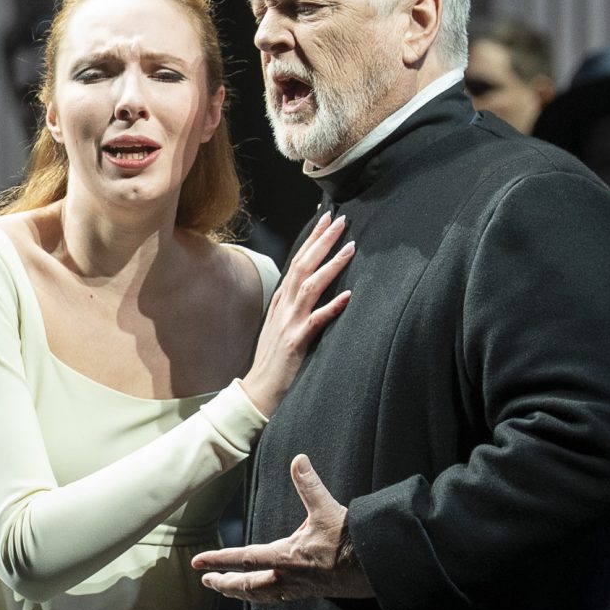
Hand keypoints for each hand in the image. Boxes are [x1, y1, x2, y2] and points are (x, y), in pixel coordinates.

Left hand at [192, 455, 371, 602]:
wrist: (377, 569)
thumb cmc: (352, 540)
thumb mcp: (328, 509)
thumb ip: (310, 485)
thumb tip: (298, 460)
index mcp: (287, 557)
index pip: (243, 559)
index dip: (218, 560)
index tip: (198, 562)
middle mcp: (288, 577)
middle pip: (247, 586)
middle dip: (224, 584)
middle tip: (207, 581)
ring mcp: (299, 589)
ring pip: (261, 596)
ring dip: (241, 593)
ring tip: (228, 590)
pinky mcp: (310, 592)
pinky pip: (278, 598)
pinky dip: (263, 596)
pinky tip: (263, 593)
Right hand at [238, 214, 356, 416]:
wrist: (258, 390)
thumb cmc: (273, 360)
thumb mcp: (279, 326)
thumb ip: (291, 305)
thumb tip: (306, 286)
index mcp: (281, 301)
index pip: (297, 261)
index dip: (312, 239)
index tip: (326, 219)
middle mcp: (284, 307)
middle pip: (303, 265)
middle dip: (322, 241)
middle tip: (340, 220)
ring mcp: (289, 323)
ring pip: (310, 286)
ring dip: (331, 265)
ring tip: (350, 247)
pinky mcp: (297, 342)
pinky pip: (316, 320)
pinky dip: (332, 307)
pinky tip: (348, 296)